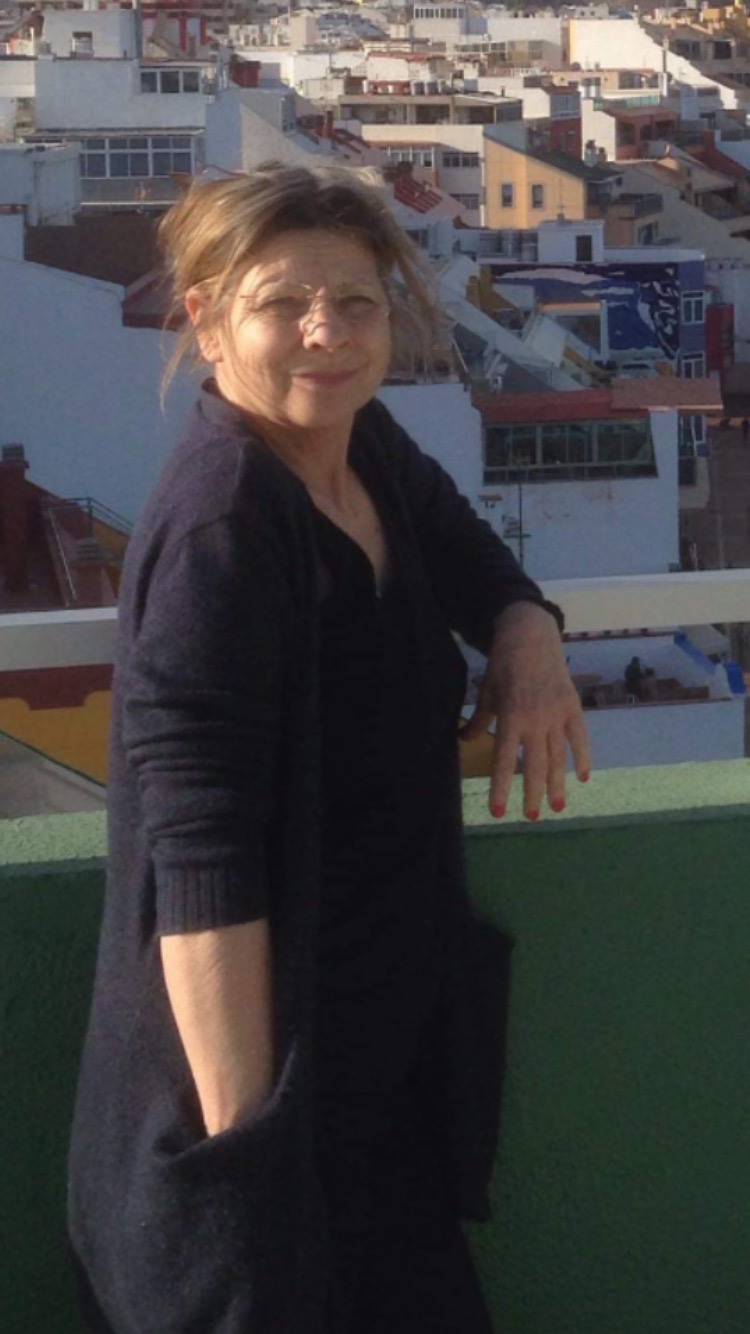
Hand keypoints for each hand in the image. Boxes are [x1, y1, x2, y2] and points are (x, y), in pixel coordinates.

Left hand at [459, 601, 590, 819]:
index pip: (504, 760)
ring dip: (557, 783)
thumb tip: (463, 740)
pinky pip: (579, 738)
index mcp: (511, 716)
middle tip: (530, 817)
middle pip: (534, 764)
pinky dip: (582, 757)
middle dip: (532, 793)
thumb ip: (479, 720)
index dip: (500, 788)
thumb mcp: (487, 691)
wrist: (531, 634)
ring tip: (556, 807)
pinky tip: (582, 778)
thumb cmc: (504, 663)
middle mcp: (535, 719)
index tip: (498, 812)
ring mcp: (557, 714)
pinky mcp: (573, 707)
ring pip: (558, 756)